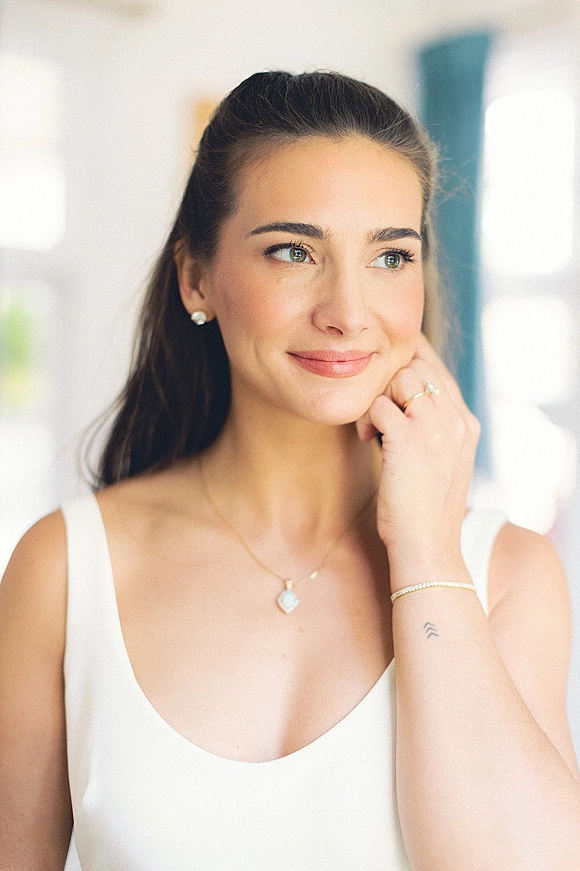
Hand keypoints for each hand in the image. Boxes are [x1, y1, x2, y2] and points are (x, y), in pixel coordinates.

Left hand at [356, 334, 479, 578]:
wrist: (428, 547)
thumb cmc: (425, 509)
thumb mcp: (442, 462)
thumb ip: (433, 428)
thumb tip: (402, 401)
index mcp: (467, 423)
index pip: (437, 369)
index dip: (408, 367)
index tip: (384, 381)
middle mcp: (457, 419)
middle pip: (418, 365)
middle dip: (389, 382)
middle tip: (378, 414)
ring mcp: (435, 427)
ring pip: (400, 376)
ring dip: (378, 397)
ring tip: (373, 429)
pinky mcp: (408, 438)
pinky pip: (378, 404)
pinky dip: (366, 419)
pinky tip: (366, 439)